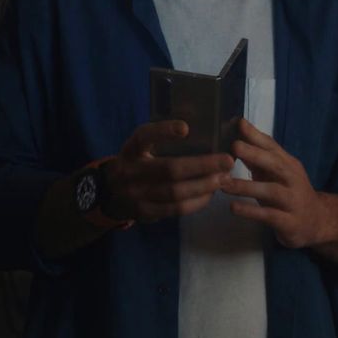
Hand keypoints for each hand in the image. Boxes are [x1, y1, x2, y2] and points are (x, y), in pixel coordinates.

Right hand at [103, 120, 233, 222]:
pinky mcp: (145, 212)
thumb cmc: (136, 163)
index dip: (163, 132)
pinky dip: (196, 202)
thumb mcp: (139, 148)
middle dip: (202, 165)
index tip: (186, 128)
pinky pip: (175, 209)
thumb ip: (160, 140)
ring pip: (175, 192)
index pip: (144, 136)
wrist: (110, 193)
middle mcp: (130, 171)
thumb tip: (200, 125)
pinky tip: (210, 194)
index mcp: (130, 149)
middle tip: (227, 160)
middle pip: (169, 169)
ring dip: (203, 186)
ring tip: (224, 178)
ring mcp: (136, 194)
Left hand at [222, 118, 328, 248]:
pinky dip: (251, 211)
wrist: (317, 221)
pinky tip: (233, 208)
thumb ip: (258, 159)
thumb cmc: (289, 193)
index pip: (273, 147)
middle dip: (255, 154)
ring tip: (224, 184)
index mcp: (288, 165)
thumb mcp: (276, 175)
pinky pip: (269, 216)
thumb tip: (238, 138)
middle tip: (234, 146)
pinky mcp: (289, 222)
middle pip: (276, 164)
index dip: (256, 135)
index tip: (239, 123)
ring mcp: (293, 201)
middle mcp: (293, 179)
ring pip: (271, 190)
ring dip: (247, 186)